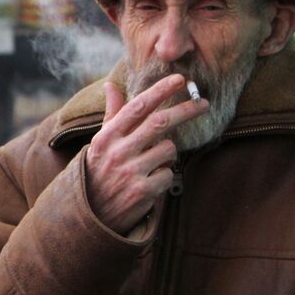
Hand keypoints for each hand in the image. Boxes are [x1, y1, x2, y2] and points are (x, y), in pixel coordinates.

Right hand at [85, 74, 208, 233]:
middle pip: (160, 122)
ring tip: (154, 161)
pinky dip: (164, 176)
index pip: (137, 107)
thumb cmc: (99, 172)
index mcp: (106, 137)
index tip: (180, 79)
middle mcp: (118, 152)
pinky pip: (169, 174)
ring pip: (169, 149)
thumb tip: (111, 85)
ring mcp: (131, 172)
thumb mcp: (100, 144)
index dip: (160, 90)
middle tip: (204, 103)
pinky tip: (151, 181)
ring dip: (168, 152)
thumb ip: (112, 115)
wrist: (91, 214)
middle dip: (186, 110)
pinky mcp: (143, 192)